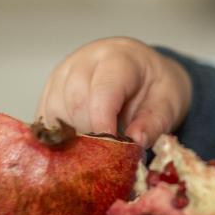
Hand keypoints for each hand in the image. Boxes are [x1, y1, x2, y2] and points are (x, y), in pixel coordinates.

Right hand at [35, 37, 191, 148]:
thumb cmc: (155, 86)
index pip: (103, 89)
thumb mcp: (169, 102)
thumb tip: (135, 142)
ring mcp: (63, 73)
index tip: (110, 150)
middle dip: (90, 133)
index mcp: (119, 57)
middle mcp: (84, 60)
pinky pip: (45, 117)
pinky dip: (58, 137)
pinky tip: (76, 147)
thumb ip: (154, 122)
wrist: (144, 72)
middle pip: (75, 100)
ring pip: (54, 110)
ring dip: (72, 137)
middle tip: (107, 156)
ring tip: (95, 151)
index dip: (103, 122)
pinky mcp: (50, 90)